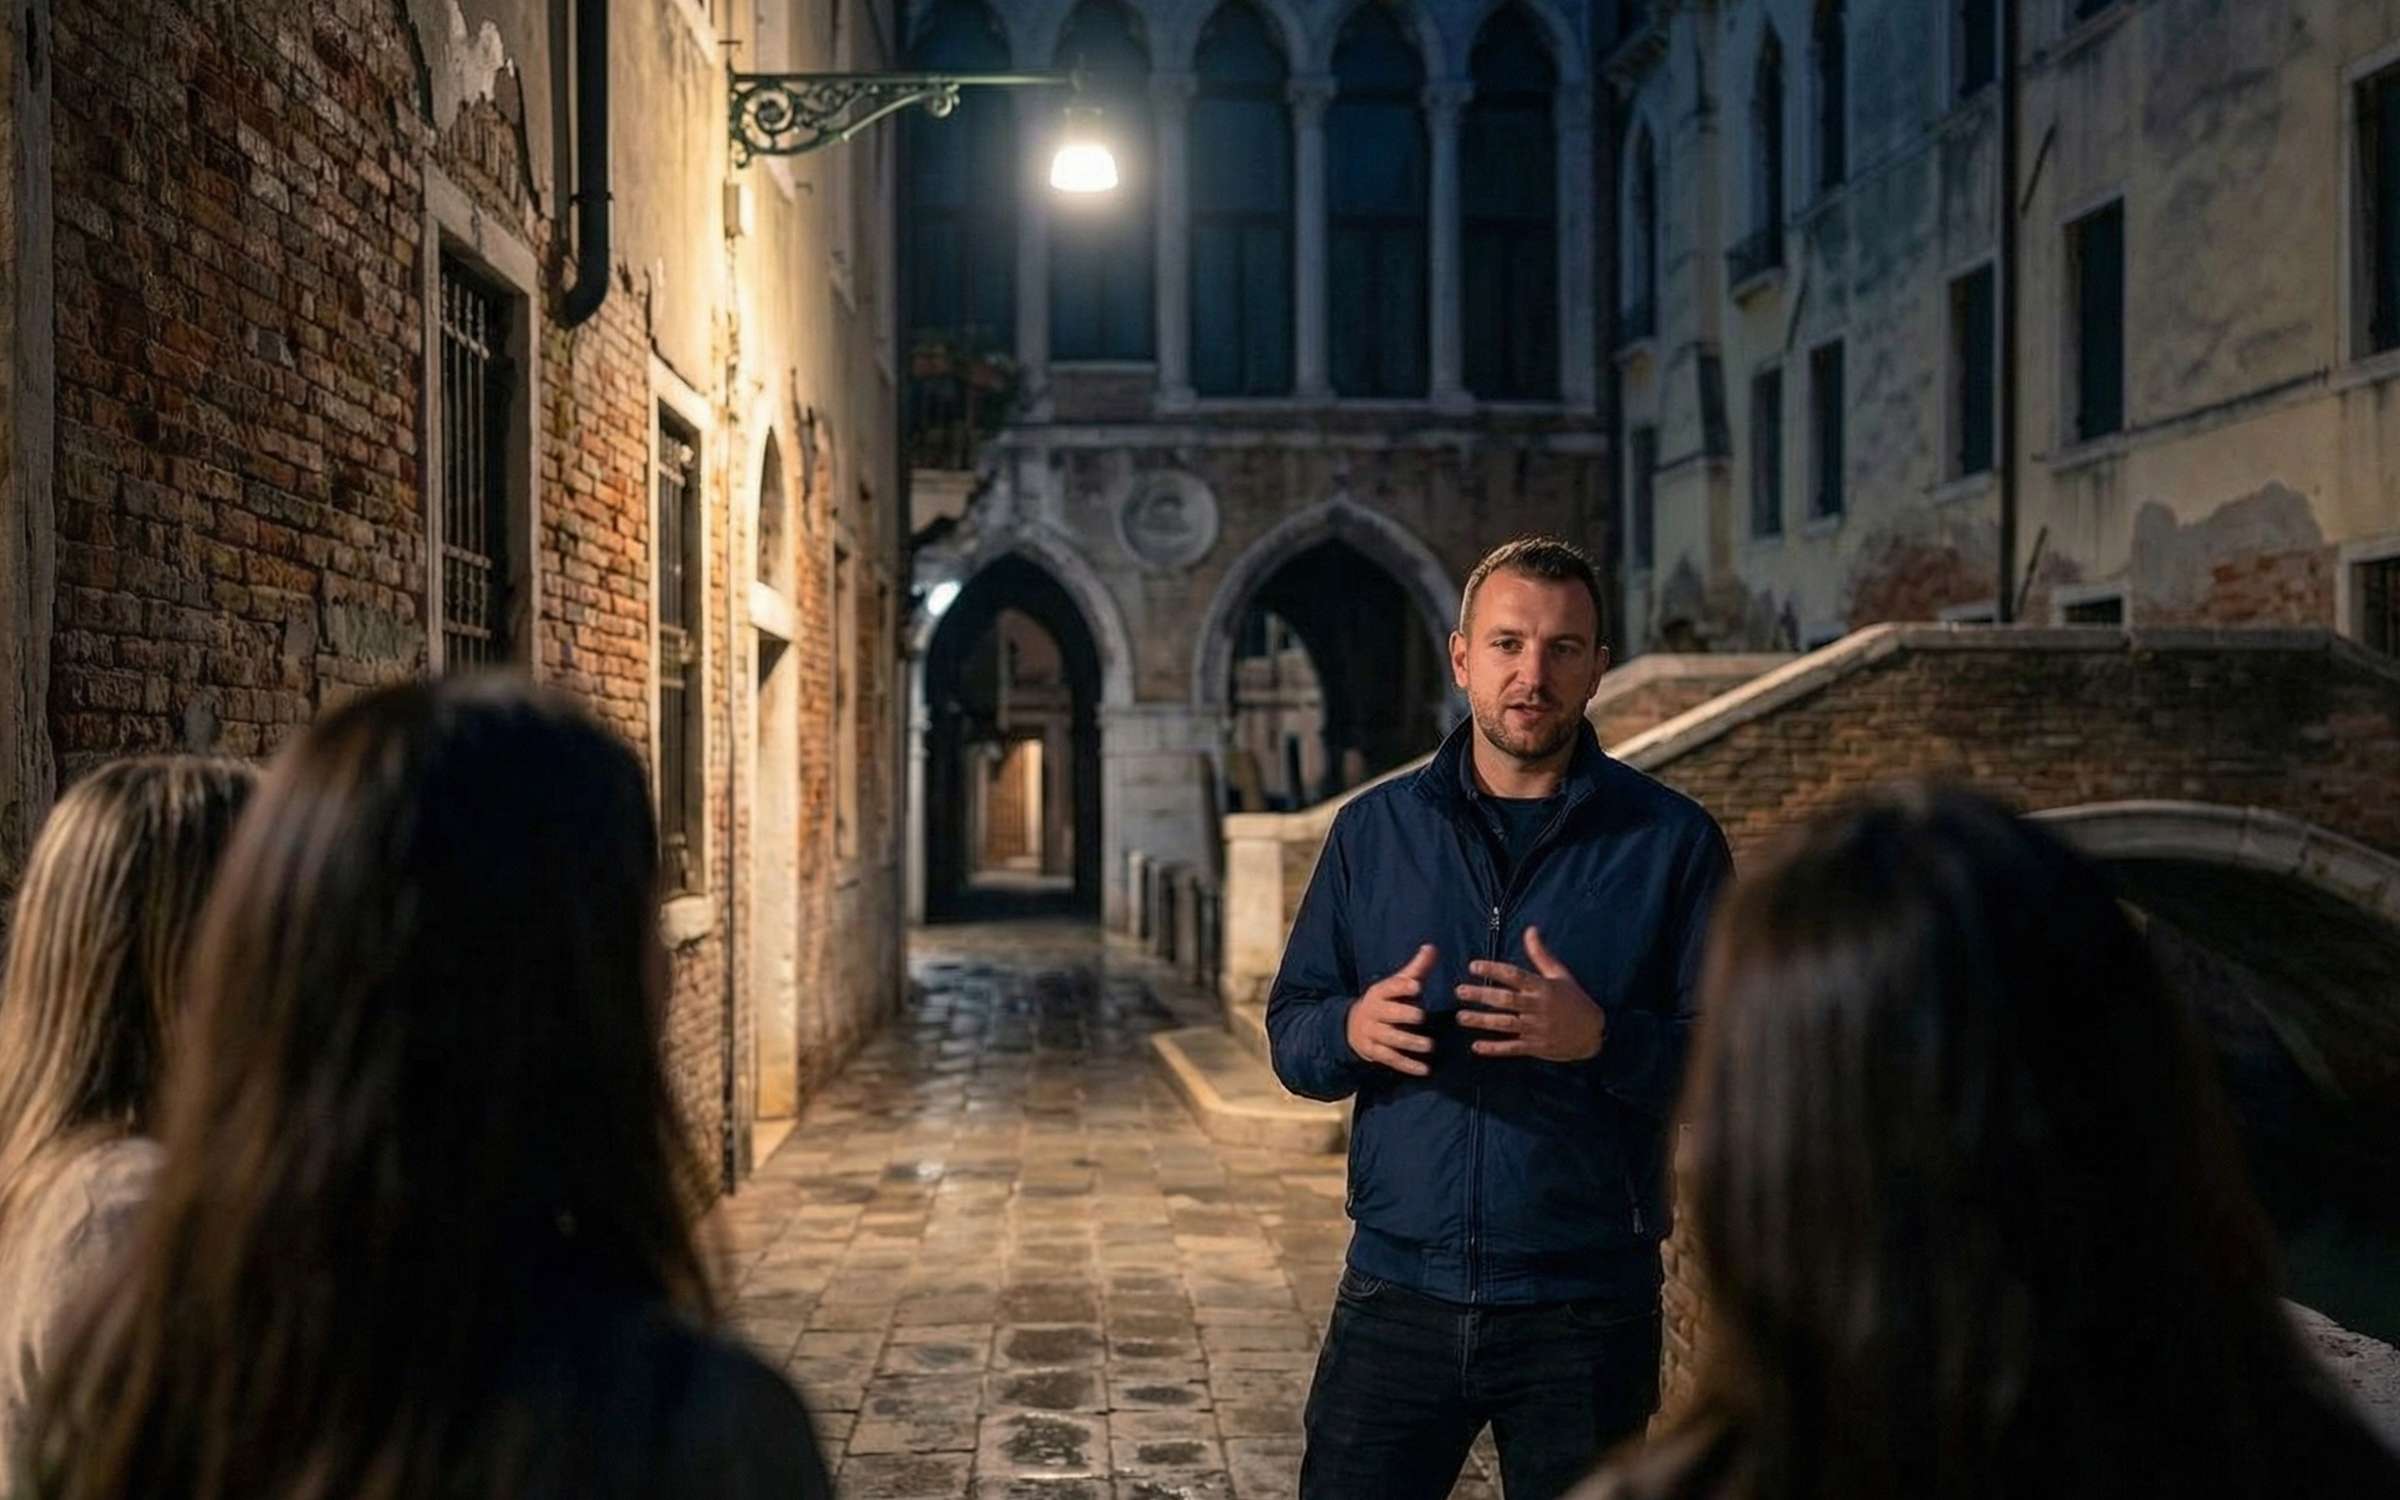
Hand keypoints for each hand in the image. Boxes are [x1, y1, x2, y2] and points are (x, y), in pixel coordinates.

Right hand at [1345, 944, 1438, 1076]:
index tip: (1417, 986)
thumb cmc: (1385, 1001)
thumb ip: (1416, 969)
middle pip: (1388, 1014)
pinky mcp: (1374, 1052)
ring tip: (1429, 1045)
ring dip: (1409, 1042)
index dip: (1402, 987)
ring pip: (1390, 1038)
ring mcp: (1372, 1033)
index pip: (1389, 988)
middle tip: (1421, 1015)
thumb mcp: (1395, 984)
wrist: (1352, 1025)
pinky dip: (1407, 1065)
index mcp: (1379, 993)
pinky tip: (1425, 1069)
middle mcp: (1373, 1012)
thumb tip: (1432, 947)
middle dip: (1404, 1014)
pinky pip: (1391, 1059)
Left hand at [1455, 926, 1604, 1061]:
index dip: (1493, 970)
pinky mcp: (1537, 1046)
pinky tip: (1477, 1047)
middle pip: (1506, 1000)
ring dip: (1482, 1021)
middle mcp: (1538, 1007)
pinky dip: (1495, 1048)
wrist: (1593, 1032)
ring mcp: (1537, 1028)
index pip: (1515, 976)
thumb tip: (1530, 929)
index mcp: (1543, 987)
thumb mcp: (1560, 974)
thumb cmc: (1574, 999)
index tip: (1473, 966)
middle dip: (1481, 996)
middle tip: (1460, 992)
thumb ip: (1541, 954)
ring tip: (1461, 1017)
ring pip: (1505, 1024)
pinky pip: (1513, 1047)